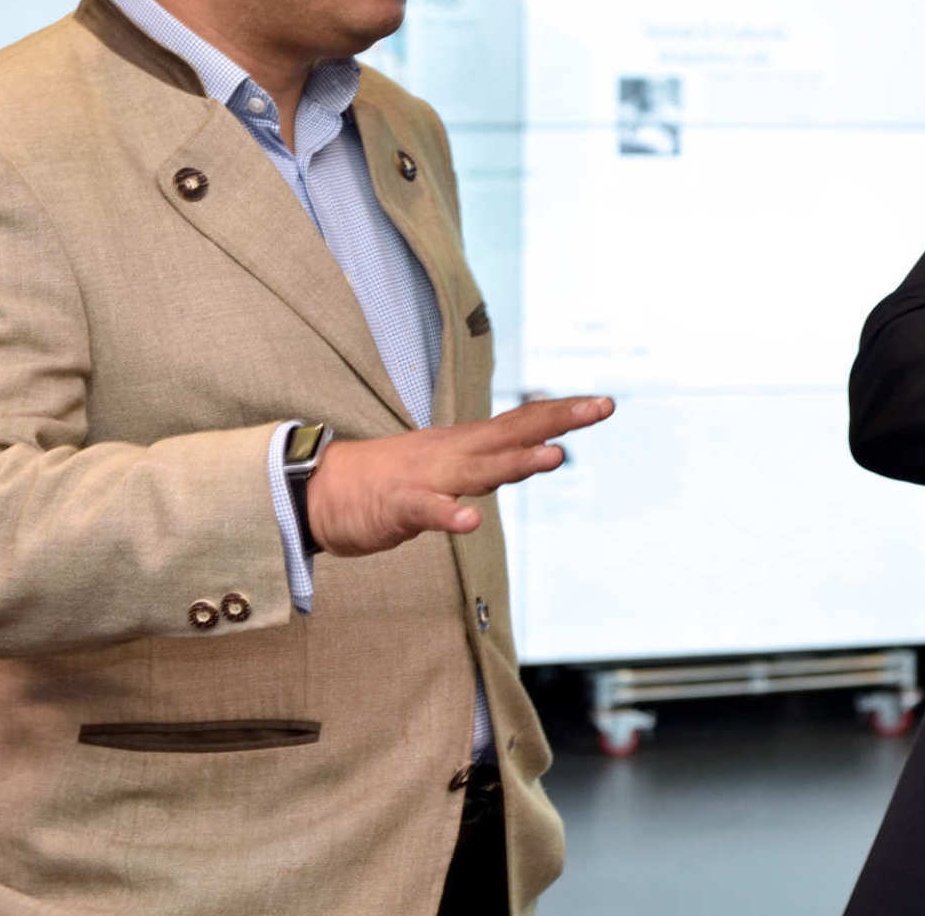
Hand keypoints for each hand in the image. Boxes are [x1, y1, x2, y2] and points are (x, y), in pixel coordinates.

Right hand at [307, 396, 613, 555]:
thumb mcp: (446, 466)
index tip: (604, 403)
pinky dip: (448, 516)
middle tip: (601, 407)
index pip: (522, 422)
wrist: (320, 490)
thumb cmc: (388, 481)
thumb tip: (531, 452)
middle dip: (558, 421)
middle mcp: (453, 452)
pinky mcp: (399, 506)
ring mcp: (427, 477)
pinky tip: (470, 522)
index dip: (562, 412)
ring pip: (479, 469)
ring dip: (517, 462)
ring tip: (554, 456)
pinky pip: (427, 512)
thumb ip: (487, 461)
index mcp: (465, 443)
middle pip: (513, 432)